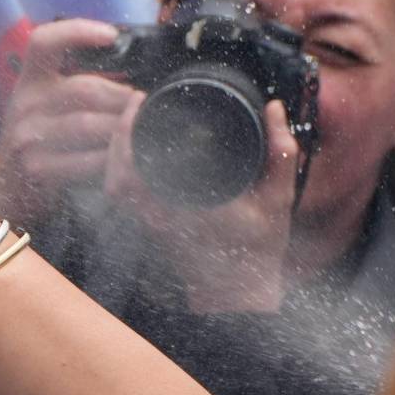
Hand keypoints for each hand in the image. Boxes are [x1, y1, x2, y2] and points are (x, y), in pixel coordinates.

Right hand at [0, 19, 135, 221]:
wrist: (7, 185)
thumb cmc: (39, 138)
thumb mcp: (46, 104)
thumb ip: (77, 87)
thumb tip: (131, 84)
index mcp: (29, 79)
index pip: (44, 41)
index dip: (77, 31)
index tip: (112, 36)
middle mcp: (24, 103)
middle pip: (83, 88)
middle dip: (122, 97)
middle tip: (145, 106)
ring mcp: (27, 137)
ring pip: (87, 124)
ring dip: (120, 129)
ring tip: (140, 131)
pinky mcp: (36, 168)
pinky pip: (83, 160)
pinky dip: (108, 160)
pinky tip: (121, 160)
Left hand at [103, 95, 299, 312]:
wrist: (240, 293)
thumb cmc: (258, 249)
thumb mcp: (278, 198)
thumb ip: (280, 151)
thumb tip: (274, 108)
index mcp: (183, 208)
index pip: (137, 166)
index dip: (129, 131)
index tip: (141, 100)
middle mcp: (158, 218)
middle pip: (115, 172)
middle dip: (118, 134)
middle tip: (135, 103)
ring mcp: (150, 226)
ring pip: (113, 184)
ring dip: (116, 152)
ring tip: (132, 121)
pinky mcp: (149, 229)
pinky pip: (122, 197)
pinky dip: (121, 171)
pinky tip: (134, 150)